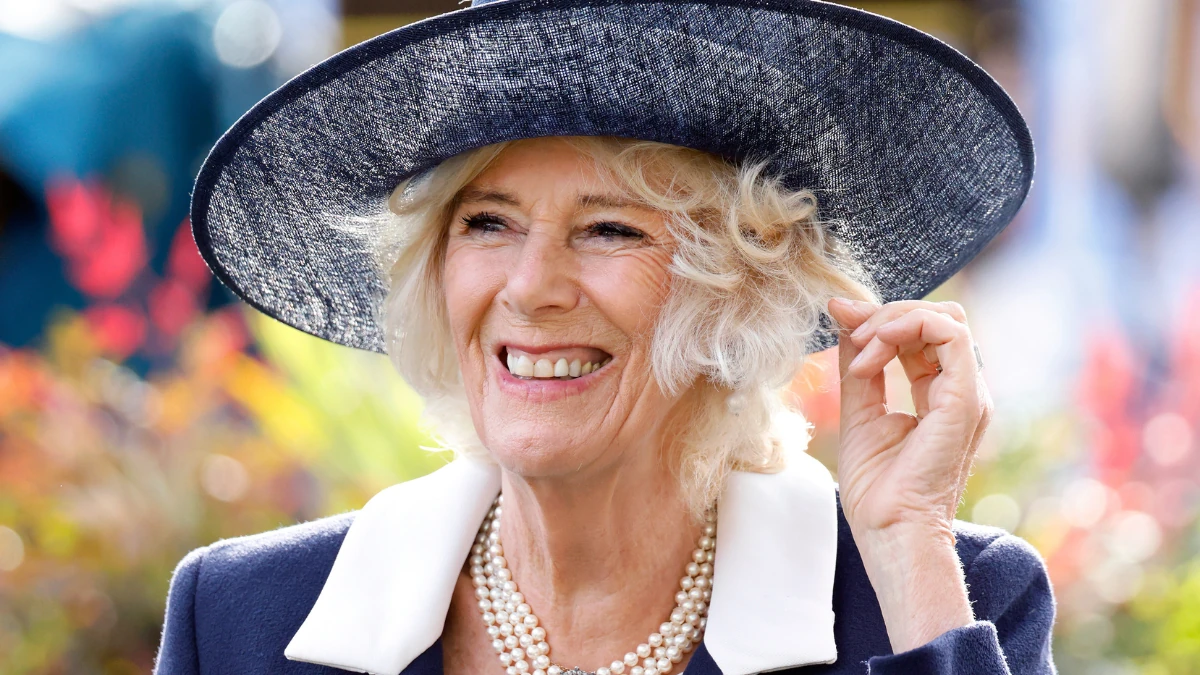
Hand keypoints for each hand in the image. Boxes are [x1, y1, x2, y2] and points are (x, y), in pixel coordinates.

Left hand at [825, 298, 991, 541]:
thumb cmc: (877, 488)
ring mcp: (967, 395)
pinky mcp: (965, 400)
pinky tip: (874, 350)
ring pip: (945, 319)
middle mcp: (960, 390)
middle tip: (850, 331)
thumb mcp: (859, 411)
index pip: (922, 332)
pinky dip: (908, 328)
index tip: (840, 318)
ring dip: (892, 321)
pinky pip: (950, 336)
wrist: (889, 529)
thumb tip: (846, 319)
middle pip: (937, 318)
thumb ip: (859, 365)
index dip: (881, 318)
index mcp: (939, 393)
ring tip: (860, 351)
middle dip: (887, 314)